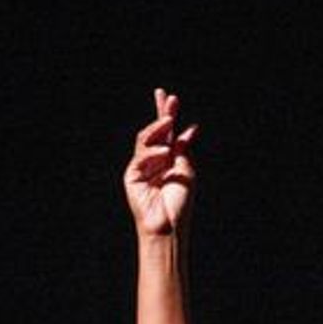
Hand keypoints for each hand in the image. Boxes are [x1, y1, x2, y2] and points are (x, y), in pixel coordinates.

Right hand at [123, 88, 197, 236]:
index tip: (171, 98)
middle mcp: (155, 161)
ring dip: (157, 128)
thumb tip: (189, 128)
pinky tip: (165, 153)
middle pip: (155, 132)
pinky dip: (153, 152)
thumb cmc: (180, 203)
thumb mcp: (186, 171)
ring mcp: (142, 167)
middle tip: (168, 99)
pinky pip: (141, 155)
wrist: (169, 225)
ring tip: (169, 121)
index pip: (167, 133)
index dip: (167, 115)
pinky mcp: (133, 175)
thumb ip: (183, 149)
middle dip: (160, 114)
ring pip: (145, 139)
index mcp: (170, 160)